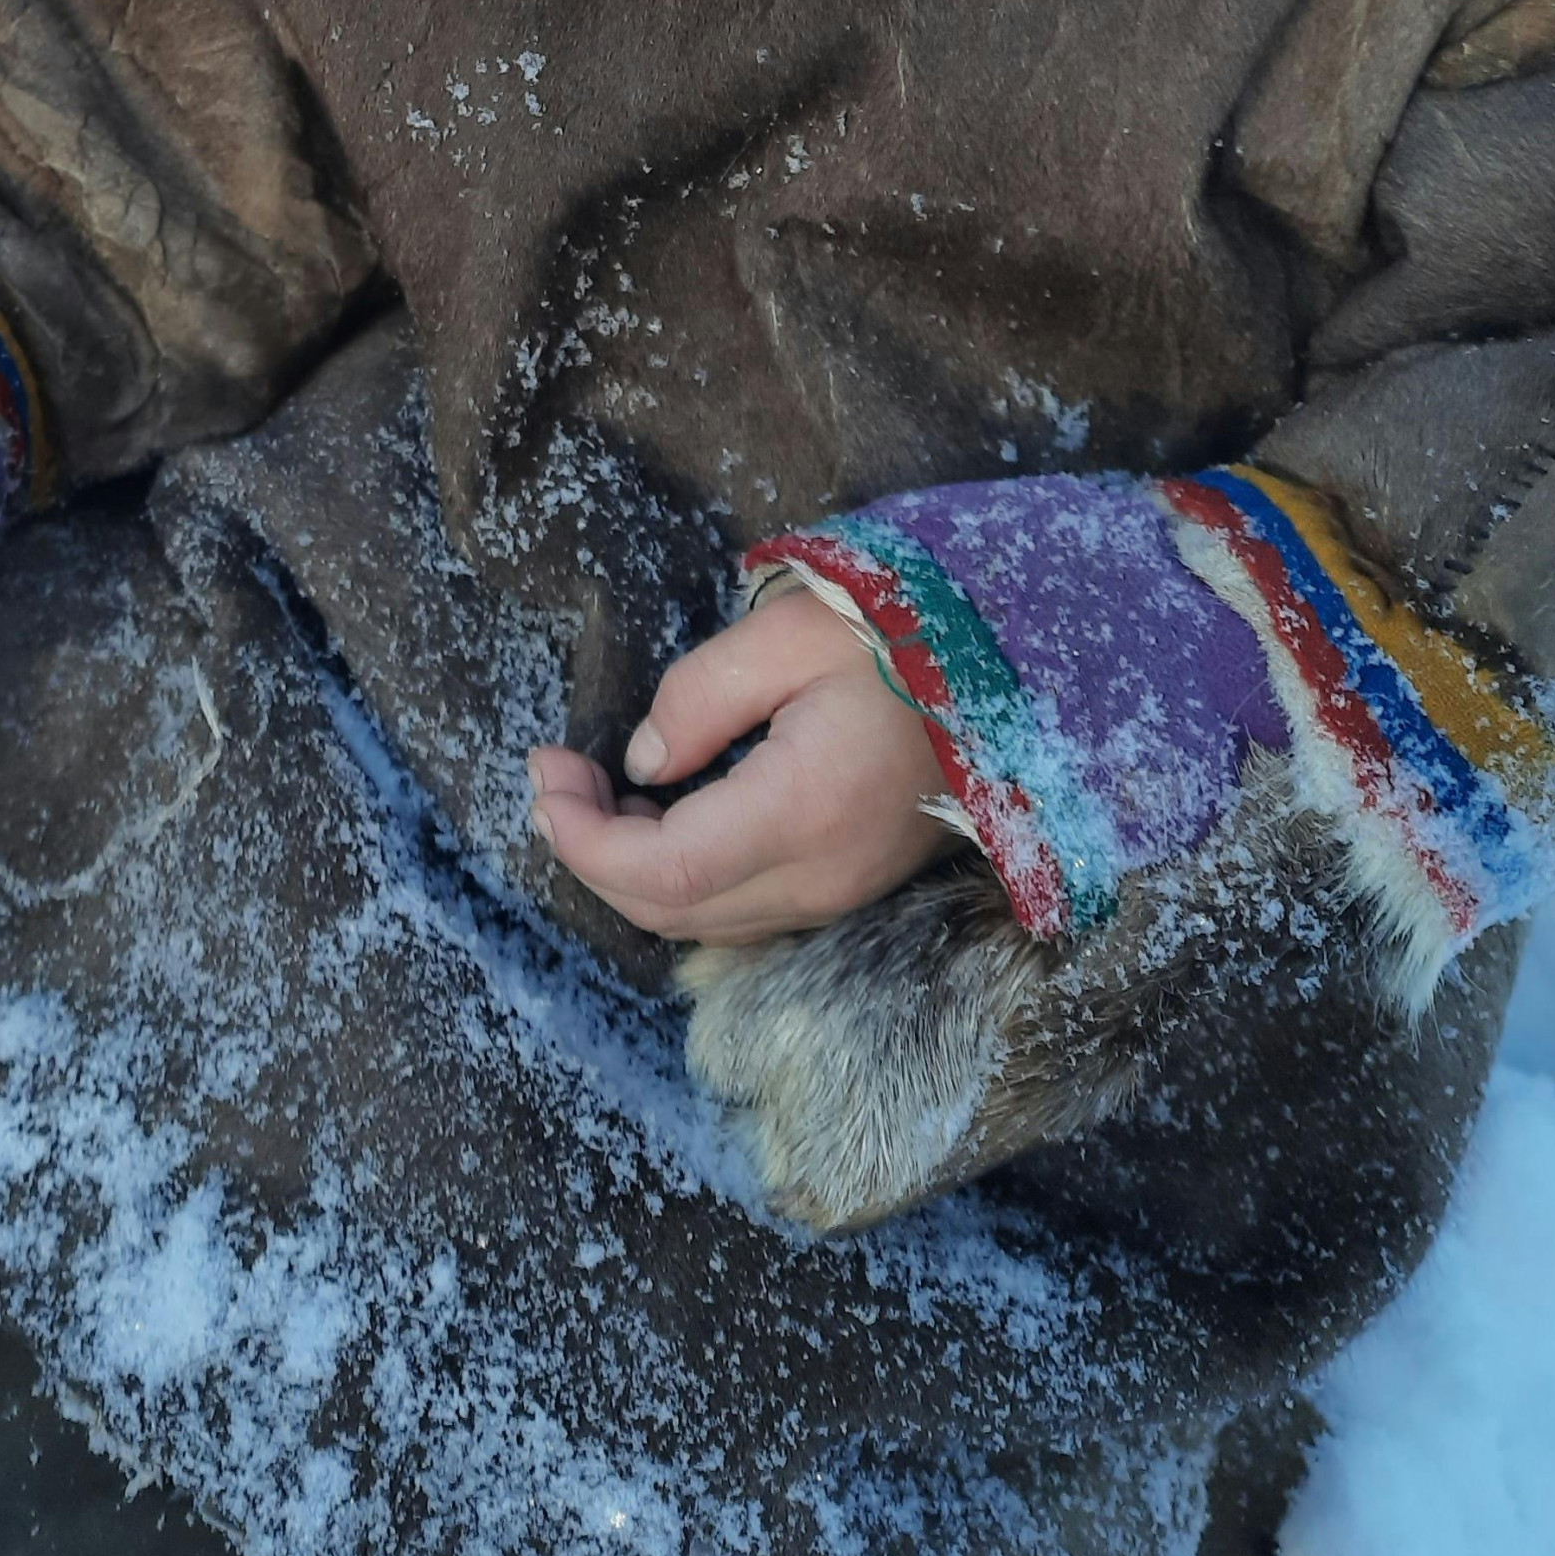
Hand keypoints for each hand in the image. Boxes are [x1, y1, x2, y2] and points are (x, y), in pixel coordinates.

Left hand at [529, 583, 955, 943]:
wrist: (1011, 673)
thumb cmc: (901, 635)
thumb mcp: (788, 634)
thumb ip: (700, 698)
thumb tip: (642, 765)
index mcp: (803, 811)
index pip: (661, 871)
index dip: (582, 837)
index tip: (543, 771)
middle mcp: (822, 876)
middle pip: (670, 911)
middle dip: (588, 851)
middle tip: (553, 776)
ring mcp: (842, 892)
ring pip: (702, 921)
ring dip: (629, 868)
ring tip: (592, 789)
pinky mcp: (850, 886)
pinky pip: (742, 909)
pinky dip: (680, 877)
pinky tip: (659, 811)